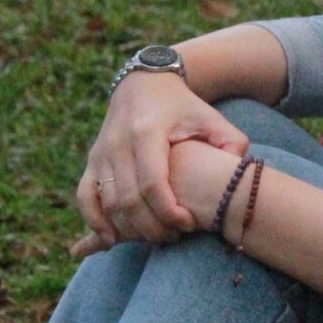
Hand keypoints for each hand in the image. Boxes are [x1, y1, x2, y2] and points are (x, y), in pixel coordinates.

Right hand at [75, 71, 249, 249]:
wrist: (143, 84)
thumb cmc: (183, 106)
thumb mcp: (211, 117)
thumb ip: (230, 143)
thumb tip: (237, 171)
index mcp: (147, 132)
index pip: (152, 183)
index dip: (168, 211)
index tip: (189, 224)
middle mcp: (118, 144)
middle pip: (128, 199)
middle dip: (152, 226)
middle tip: (175, 236)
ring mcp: (101, 153)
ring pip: (108, 203)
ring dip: (130, 228)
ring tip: (156, 237)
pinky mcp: (92, 161)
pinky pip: (85, 197)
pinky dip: (95, 221)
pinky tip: (113, 239)